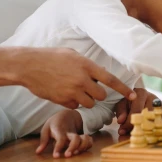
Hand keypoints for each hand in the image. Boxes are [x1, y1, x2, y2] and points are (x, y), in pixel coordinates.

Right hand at [14, 47, 136, 108]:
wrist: (28, 65)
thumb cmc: (50, 57)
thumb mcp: (72, 55)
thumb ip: (87, 65)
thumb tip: (100, 73)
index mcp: (86, 66)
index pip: (110, 79)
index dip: (123, 88)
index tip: (132, 95)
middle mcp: (81, 80)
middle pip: (101, 96)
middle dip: (97, 94)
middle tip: (88, 87)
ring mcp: (72, 91)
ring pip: (89, 104)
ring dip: (85, 99)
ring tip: (74, 89)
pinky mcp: (62, 101)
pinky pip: (74, 106)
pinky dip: (72, 102)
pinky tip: (63, 92)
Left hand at [36, 110, 92, 157]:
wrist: (68, 115)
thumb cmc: (55, 123)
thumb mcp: (46, 128)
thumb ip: (43, 141)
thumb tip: (38, 152)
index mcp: (60, 130)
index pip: (60, 139)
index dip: (58, 148)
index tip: (56, 156)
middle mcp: (70, 133)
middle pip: (75, 139)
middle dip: (73, 148)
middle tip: (67, 156)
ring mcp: (78, 134)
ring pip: (85, 139)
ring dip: (82, 147)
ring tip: (76, 153)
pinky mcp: (83, 137)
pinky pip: (89, 141)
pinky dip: (88, 146)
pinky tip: (81, 150)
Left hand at [114, 88, 161, 134]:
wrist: (138, 96)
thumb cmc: (129, 101)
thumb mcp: (122, 104)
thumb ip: (121, 112)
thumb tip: (121, 121)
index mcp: (141, 93)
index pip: (137, 111)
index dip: (129, 123)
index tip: (122, 131)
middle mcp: (153, 98)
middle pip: (147, 116)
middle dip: (137, 127)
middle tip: (129, 134)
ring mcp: (160, 105)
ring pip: (154, 121)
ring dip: (145, 129)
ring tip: (137, 132)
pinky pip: (160, 123)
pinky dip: (153, 128)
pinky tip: (145, 130)